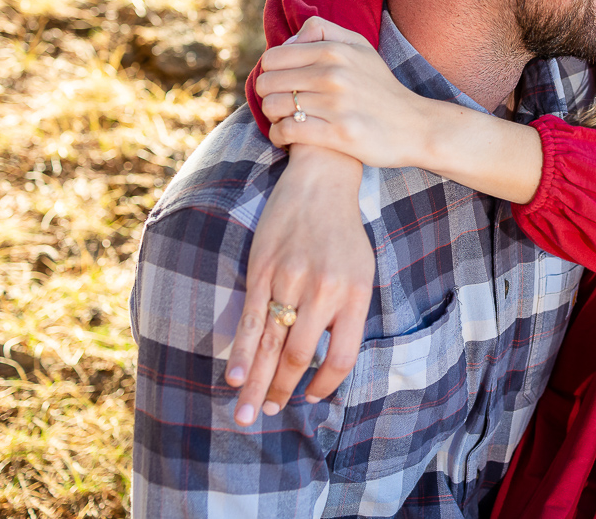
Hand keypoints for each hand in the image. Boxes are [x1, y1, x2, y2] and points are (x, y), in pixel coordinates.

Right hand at [225, 146, 374, 424]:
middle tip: (268, 414)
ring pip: (269, 343)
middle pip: (299, 355)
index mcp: (354, 293)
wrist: (321, 182)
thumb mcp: (360, 272)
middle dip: (281, 390)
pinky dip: (241, 351)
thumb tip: (323, 361)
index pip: (341, 356)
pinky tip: (234, 376)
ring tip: (246, 414)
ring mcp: (289, 280)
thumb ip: (346, 314)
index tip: (311, 397)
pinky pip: (250, 318)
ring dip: (256, 383)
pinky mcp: (262, 270)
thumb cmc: (344, 233)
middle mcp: (322, 290)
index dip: (326, 383)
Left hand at [256, 16, 429, 168]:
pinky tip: (287, 139)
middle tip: (281, 107)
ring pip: (273, 108)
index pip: (272, 58)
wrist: (415, 126)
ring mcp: (337, 105)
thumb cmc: (380, 87)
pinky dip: (279, 137)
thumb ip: (323, 32)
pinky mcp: (340, 134)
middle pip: (267, 83)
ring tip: (284, 122)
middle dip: (267, 97)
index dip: (270, 73)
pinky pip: (288, 132)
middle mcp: (334, 74)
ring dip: (272, 119)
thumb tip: (290, 39)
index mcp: (335, 51)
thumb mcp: (360, 47)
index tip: (282, 86)